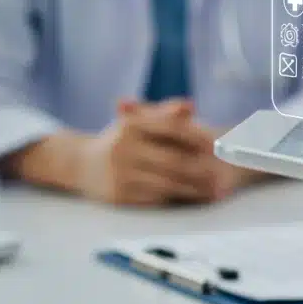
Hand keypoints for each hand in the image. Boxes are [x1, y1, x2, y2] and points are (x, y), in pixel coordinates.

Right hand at [72, 99, 224, 206]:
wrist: (80, 164)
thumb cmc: (120, 140)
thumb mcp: (137, 121)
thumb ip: (165, 112)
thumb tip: (190, 105)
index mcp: (131, 125)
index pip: (171, 128)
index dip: (197, 137)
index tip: (217, 145)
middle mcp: (123, 149)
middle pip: (173, 161)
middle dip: (201, 169)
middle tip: (222, 174)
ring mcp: (119, 174)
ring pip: (167, 183)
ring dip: (194, 189)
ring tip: (213, 191)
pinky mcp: (118, 196)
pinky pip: (154, 198)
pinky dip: (176, 198)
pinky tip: (191, 198)